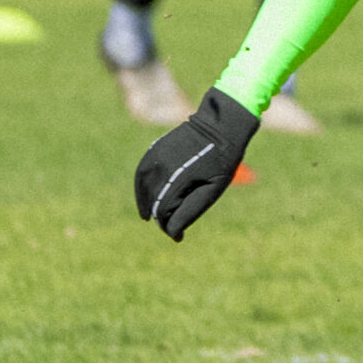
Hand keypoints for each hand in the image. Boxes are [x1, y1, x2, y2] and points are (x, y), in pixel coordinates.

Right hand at [134, 88, 259, 241]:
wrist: (220, 125)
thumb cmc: (222, 160)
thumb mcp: (214, 188)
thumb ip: (192, 210)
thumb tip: (173, 233)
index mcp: (179, 179)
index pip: (166, 211)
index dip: (170, 226)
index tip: (177, 236)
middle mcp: (163, 168)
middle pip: (153, 201)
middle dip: (160, 217)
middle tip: (169, 227)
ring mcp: (156, 157)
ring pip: (143, 188)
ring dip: (145, 204)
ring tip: (148, 217)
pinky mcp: (153, 150)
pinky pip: (141, 173)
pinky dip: (141, 187)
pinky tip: (146, 197)